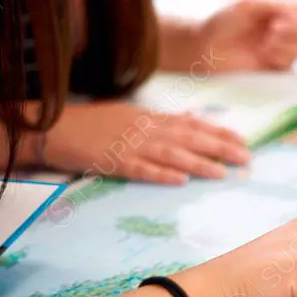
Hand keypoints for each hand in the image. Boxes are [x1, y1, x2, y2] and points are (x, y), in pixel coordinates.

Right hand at [45, 102, 249, 184]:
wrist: (51, 127)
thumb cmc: (91, 123)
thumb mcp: (129, 115)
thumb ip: (159, 121)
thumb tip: (187, 120)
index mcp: (149, 118)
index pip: (192, 124)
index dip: (219, 132)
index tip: (243, 141)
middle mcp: (144, 129)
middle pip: (189, 138)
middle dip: (219, 148)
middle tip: (245, 159)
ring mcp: (129, 145)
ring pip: (170, 154)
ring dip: (198, 163)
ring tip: (221, 173)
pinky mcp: (112, 161)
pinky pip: (140, 169)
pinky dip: (161, 174)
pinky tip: (180, 181)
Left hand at [197, 0, 296, 71]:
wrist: (204, 47)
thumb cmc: (223, 22)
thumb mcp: (249, 5)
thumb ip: (279, 5)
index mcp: (282, 13)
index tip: (291, 15)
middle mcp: (286, 32)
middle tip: (273, 29)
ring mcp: (282, 52)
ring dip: (289, 44)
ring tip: (266, 42)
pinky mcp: (275, 70)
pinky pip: (293, 66)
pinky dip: (281, 57)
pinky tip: (264, 53)